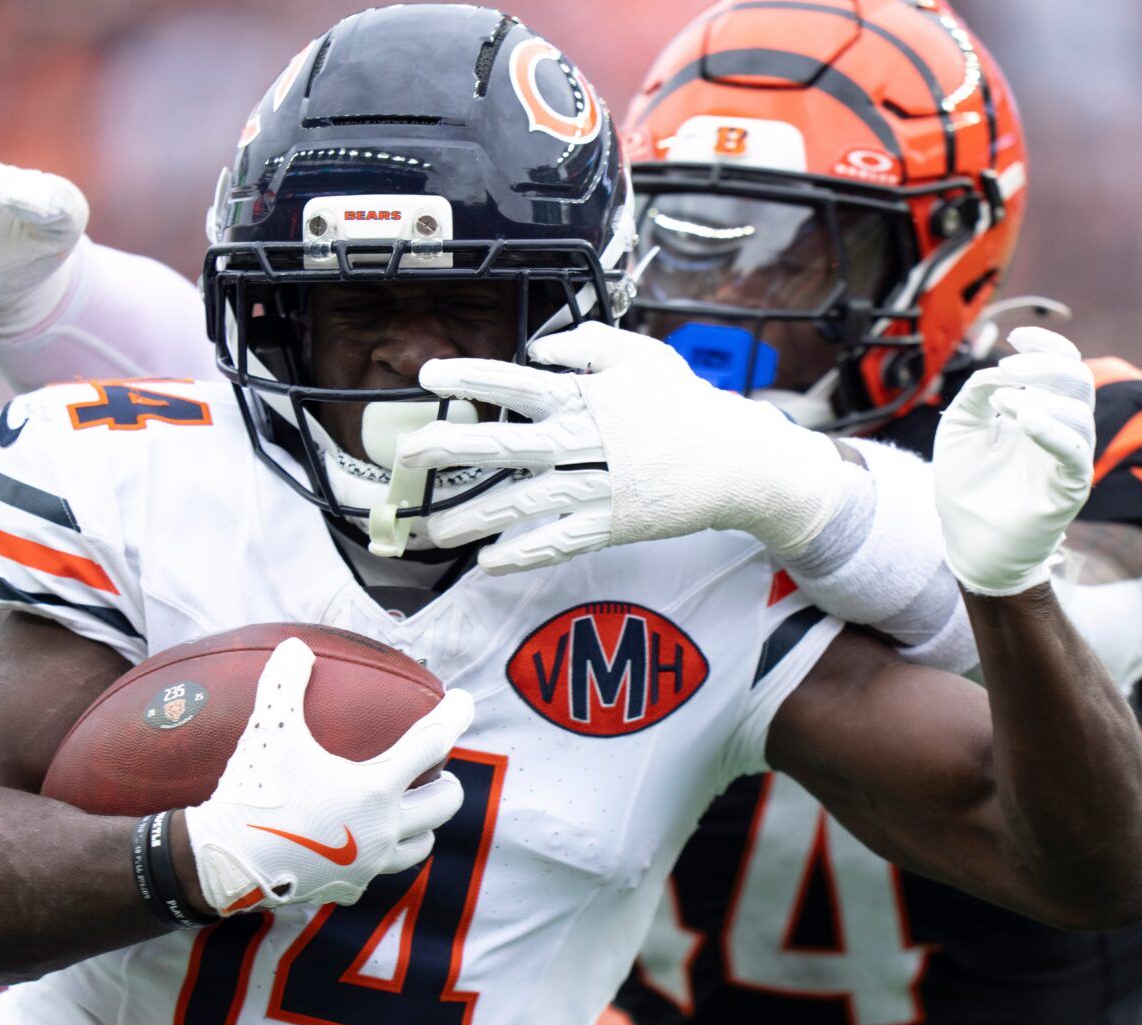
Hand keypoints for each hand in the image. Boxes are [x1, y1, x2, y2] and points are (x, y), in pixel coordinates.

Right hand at [183, 640, 473, 913]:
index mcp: (375, 788)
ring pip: (419, 846)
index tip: (465, 701)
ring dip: (424, 824)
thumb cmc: (254, 793)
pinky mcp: (347, 889)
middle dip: (448, 782)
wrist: (225, 864)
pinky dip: (381, 855)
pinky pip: (377, 873)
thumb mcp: (269, 732)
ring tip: (413, 810)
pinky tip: (364, 847)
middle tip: (440, 770)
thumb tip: (295, 646)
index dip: (454, 717)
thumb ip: (285, 684)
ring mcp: (368, 864)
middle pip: (442, 803)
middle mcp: (383, 829)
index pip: (431, 744)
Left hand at [403, 322, 847, 573]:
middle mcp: (579, 442)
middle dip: (449, 447)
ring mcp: (593, 488)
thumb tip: (537, 348)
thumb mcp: (642, 354)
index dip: (470, 377)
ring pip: (518, 503)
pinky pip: (556, 544)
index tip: (428, 376)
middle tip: (405, 454)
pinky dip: (523, 555)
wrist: (735, 461)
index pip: (514, 382)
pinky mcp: (609, 526)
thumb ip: (587, 344)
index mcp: (583, 397)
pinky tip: (488, 564)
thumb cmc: (685, 404)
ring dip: (471, 518)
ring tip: (431, 530)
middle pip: (501, 445)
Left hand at [934, 328, 1096, 595]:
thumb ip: (976, 392)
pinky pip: (1074, 452)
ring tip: (1003, 403)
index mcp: (1039, 411)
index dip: (1046, 345)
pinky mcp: (1069, 488)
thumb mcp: (960, 427)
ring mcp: (1068, 459)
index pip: (1063, 366)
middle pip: (1078, 381)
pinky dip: (1052, 430)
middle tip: (1007, 370)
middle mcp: (1060, 430)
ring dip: (1041, 398)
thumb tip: (999, 370)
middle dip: (1044, 366)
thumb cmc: (965, 486)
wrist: (967, 542)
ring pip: (1080, 413)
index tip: (1016, 336)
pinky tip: (1023, 421)